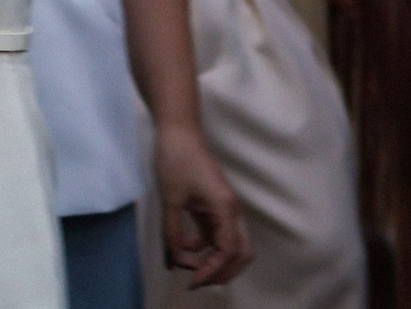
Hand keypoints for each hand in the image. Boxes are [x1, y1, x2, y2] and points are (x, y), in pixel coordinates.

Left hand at [154, 122, 251, 285]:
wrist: (178, 130)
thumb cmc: (176, 159)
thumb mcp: (170, 199)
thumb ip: (172, 232)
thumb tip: (173, 258)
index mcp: (226, 208)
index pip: (228, 251)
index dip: (212, 271)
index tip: (192, 280)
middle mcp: (232, 210)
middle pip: (240, 253)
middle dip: (222, 271)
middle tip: (198, 280)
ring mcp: (225, 207)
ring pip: (229, 243)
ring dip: (212, 258)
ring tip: (187, 265)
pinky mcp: (214, 204)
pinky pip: (216, 232)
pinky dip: (204, 244)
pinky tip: (184, 245)